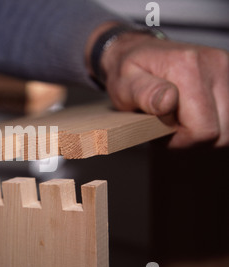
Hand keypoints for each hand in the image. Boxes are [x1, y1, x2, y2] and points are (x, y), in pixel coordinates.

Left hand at [88, 23, 228, 147]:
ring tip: (178, 121)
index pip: (203, 129)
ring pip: (228, 127)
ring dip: (203, 130)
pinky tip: (191, 114)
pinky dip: (212, 121)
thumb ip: (144, 94)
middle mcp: (215, 63)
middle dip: (193, 138)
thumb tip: (169, 100)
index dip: (180, 140)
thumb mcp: (124, 85)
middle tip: (167, 127)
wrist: (136, 50)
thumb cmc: (127, 72)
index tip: (160, 130)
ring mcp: (227, 68)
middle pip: (221, 131)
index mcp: (186, 66)